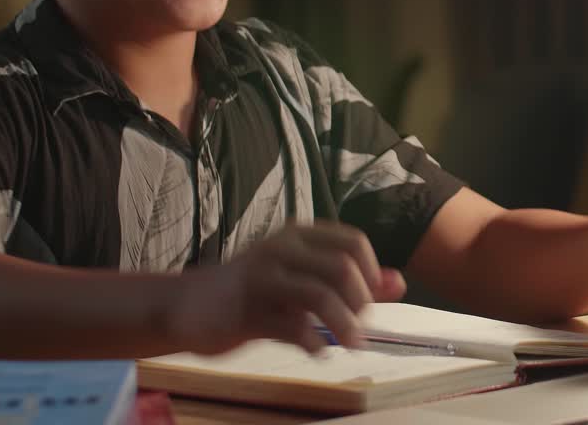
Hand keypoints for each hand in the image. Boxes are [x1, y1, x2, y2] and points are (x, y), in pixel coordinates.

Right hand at [165, 222, 406, 354]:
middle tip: (358, 326)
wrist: (188, 306)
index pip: (354, 243)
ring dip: (344, 325)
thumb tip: (399, 283)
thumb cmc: (255, 292)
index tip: (367, 302)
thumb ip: (351, 281)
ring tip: (352, 344)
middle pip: (342, 267)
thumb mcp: (304, 279)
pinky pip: (292, 326)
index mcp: (299, 235)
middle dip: (361, 301)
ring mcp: (263, 277)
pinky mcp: (247, 310)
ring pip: (320, 295)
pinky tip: (317, 351)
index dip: (371, 273)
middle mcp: (282, 248)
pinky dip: (313, 342)